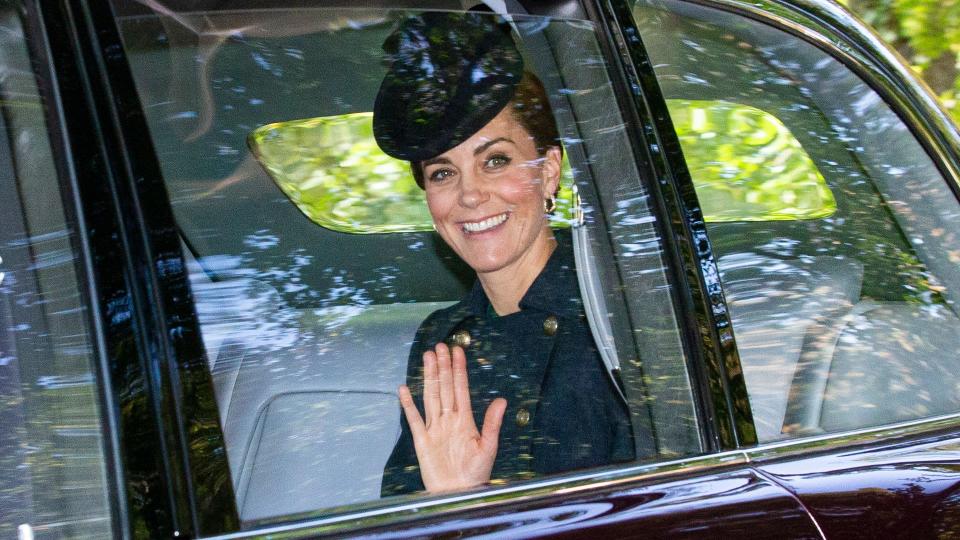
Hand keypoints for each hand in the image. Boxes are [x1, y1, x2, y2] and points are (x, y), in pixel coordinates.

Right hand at [398, 342, 506, 492]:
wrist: (459, 495)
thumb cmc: (476, 474)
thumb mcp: (488, 447)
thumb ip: (492, 423)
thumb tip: (502, 400)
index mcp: (465, 420)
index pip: (461, 388)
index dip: (459, 369)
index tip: (457, 350)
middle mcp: (449, 419)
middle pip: (444, 387)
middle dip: (442, 366)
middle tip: (439, 346)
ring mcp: (435, 428)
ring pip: (430, 396)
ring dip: (429, 377)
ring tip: (427, 357)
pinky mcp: (422, 440)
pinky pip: (414, 419)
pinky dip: (408, 404)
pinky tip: (404, 389)